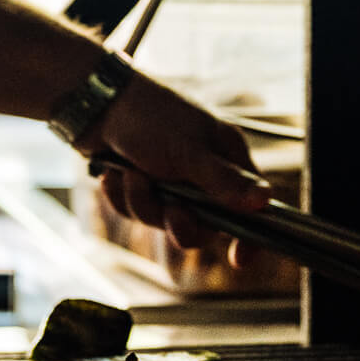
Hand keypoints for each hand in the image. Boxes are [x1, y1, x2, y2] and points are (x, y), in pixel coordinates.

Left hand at [87, 74, 272, 249]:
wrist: (94, 101)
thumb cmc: (148, 116)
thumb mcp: (188, 152)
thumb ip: (224, 181)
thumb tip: (265, 201)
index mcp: (226, 156)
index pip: (251, 203)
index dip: (249, 233)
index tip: (239, 259)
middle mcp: (202, 170)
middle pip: (203, 223)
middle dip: (177, 220)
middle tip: (170, 208)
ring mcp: (171, 178)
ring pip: (163, 219)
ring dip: (143, 202)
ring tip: (132, 173)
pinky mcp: (142, 183)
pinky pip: (136, 211)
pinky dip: (123, 196)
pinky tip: (115, 173)